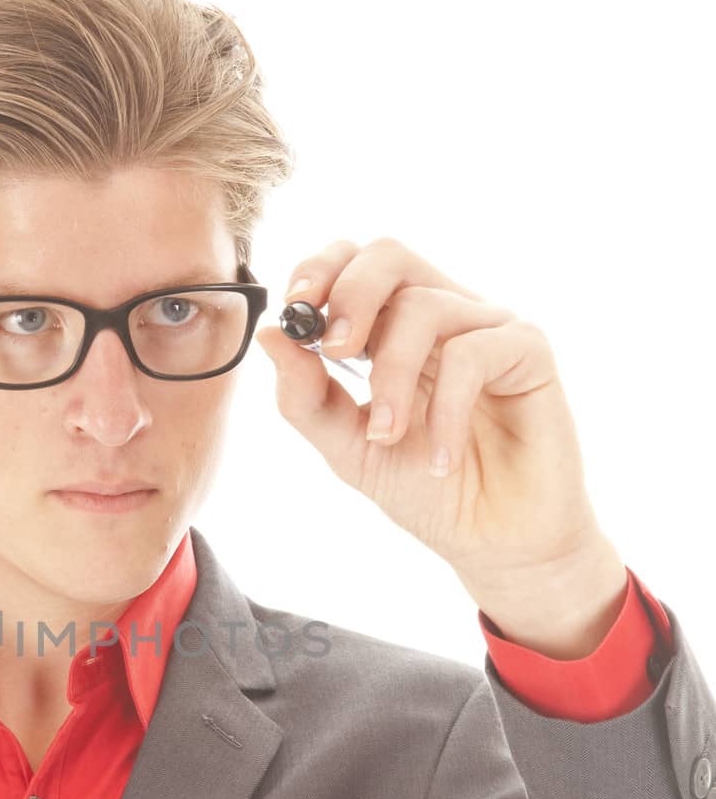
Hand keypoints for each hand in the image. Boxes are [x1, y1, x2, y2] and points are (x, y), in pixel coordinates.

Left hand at [253, 236, 618, 603]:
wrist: (494, 543)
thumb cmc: (427, 490)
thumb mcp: (348, 448)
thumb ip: (307, 398)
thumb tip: (270, 335)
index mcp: (392, 329)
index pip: (353, 265)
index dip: (320, 271)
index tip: (294, 309)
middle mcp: (440, 316)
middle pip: (389, 256)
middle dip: (351, 296)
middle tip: (334, 352)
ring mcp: (485, 328)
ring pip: (424, 306)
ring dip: (391, 376)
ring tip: (386, 437)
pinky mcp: (529, 351)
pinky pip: (475, 350)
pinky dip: (446, 409)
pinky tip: (443, 459)